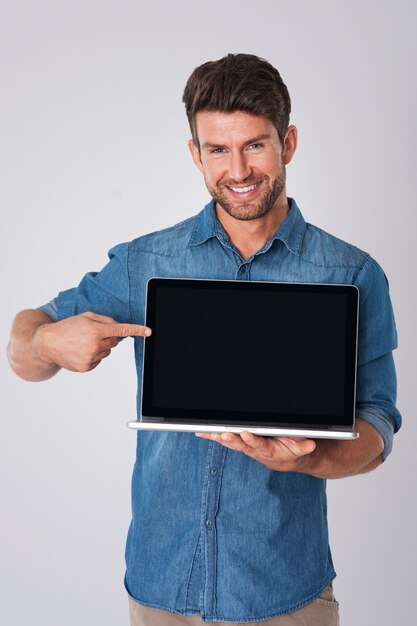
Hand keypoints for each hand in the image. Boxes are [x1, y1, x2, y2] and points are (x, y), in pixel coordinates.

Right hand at [35, 311, 151, 372]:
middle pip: (115, 341)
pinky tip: (81, 351)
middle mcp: (95, 344)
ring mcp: (91, 357)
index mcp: (95, 329)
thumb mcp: (86, 316)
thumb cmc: (68, 327)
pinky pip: (99, 361)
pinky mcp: (87, 367)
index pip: (121, 329)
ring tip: (84, 343)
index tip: (149, 331)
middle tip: (93, 334)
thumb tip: (119, 327)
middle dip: (108, 337)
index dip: (137, 330)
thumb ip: (105, 320)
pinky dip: (94, 356)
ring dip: (100, 347)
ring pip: (107, 352)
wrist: (48, 343)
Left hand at [195, 431, 315, 471]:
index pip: (259, 445)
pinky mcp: (241, 444)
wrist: (287, 459)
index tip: (246, 434)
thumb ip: (304, 446)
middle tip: (222, 434)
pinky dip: (213, 436)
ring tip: (207, 432)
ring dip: (218, 438)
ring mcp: (246, 447)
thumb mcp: (302, 449)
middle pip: (241, 445)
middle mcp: (254, 450)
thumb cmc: (293, 450)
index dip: (252, 440)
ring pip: (230, 442)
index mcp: (268, 451)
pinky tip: (202, 432)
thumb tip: (310, 444)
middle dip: (231, 440)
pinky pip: (226, 440)